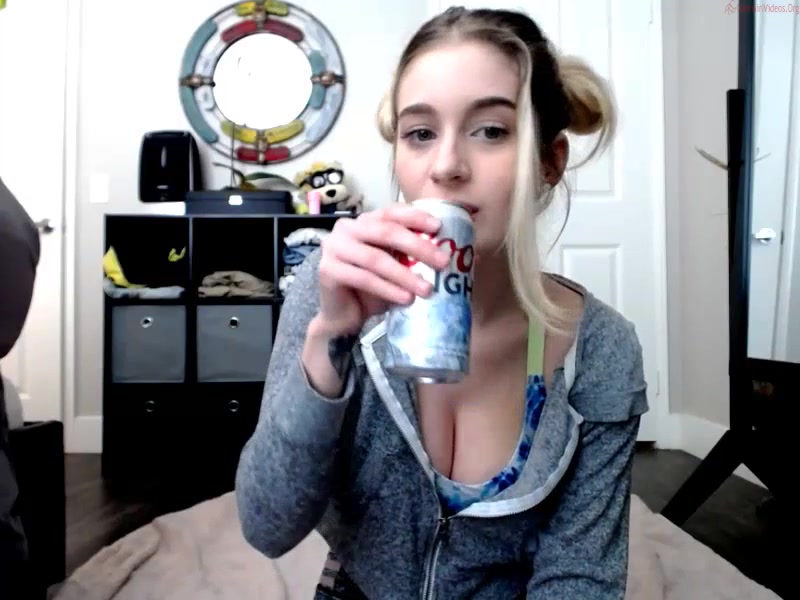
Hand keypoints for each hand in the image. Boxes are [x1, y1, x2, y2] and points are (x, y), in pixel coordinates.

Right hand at [315, 204, 450, 336]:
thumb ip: (408, 255)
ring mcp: (334, 248)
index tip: (439, 228)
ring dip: (405, 275)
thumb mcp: (393, 266)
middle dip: (418, 246)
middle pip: (386, 232)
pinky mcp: (328, 270)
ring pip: (376, 259)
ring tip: (427, 289)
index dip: (415, 217)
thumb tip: (444, 254)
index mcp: (364, 222)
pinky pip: (364, 278)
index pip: (391, 212)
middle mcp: (346, 228)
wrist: (343, 315)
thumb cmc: (371, 288)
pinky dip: (388, 289)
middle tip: (442, 262)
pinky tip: (406, 299)